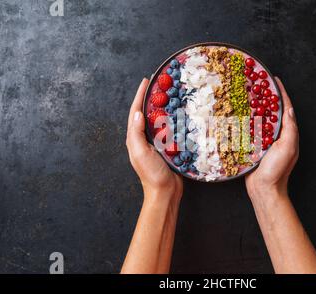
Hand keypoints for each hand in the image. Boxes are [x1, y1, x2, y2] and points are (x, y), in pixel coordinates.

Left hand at [126, 78, 182, 201]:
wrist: (165, 192)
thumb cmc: (152, 174)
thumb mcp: (141, 153)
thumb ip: (137, 134)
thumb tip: (138, 113)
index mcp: (135, 138)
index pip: (136, 112)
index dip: (140, 95)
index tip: (146, 81)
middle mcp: (144, 138)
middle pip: (146, 112)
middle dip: (151, 97)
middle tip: (159, 84)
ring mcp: (156, 143)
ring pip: (158, 119)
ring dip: (163, 106)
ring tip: (169, 94)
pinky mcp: (167, 147)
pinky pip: (169, 129)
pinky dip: (173, 119)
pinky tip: (180, 114)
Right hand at [246, 77, 298, 199]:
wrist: (264, 189)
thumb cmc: (278, 170)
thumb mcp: (288, 148)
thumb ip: (290, 129)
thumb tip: (289, 110)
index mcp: (287, 133)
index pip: (285, 108)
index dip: (281, 93)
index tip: (274, 80)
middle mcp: (276, 134)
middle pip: (271, 110)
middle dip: (265, 96)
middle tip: (256, 82)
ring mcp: (264, 140)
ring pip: (259, 118)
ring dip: (253, 106)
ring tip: (245, 92)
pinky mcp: (252, 145)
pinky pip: (248, 129)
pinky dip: (244, 119)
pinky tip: (237, 112)